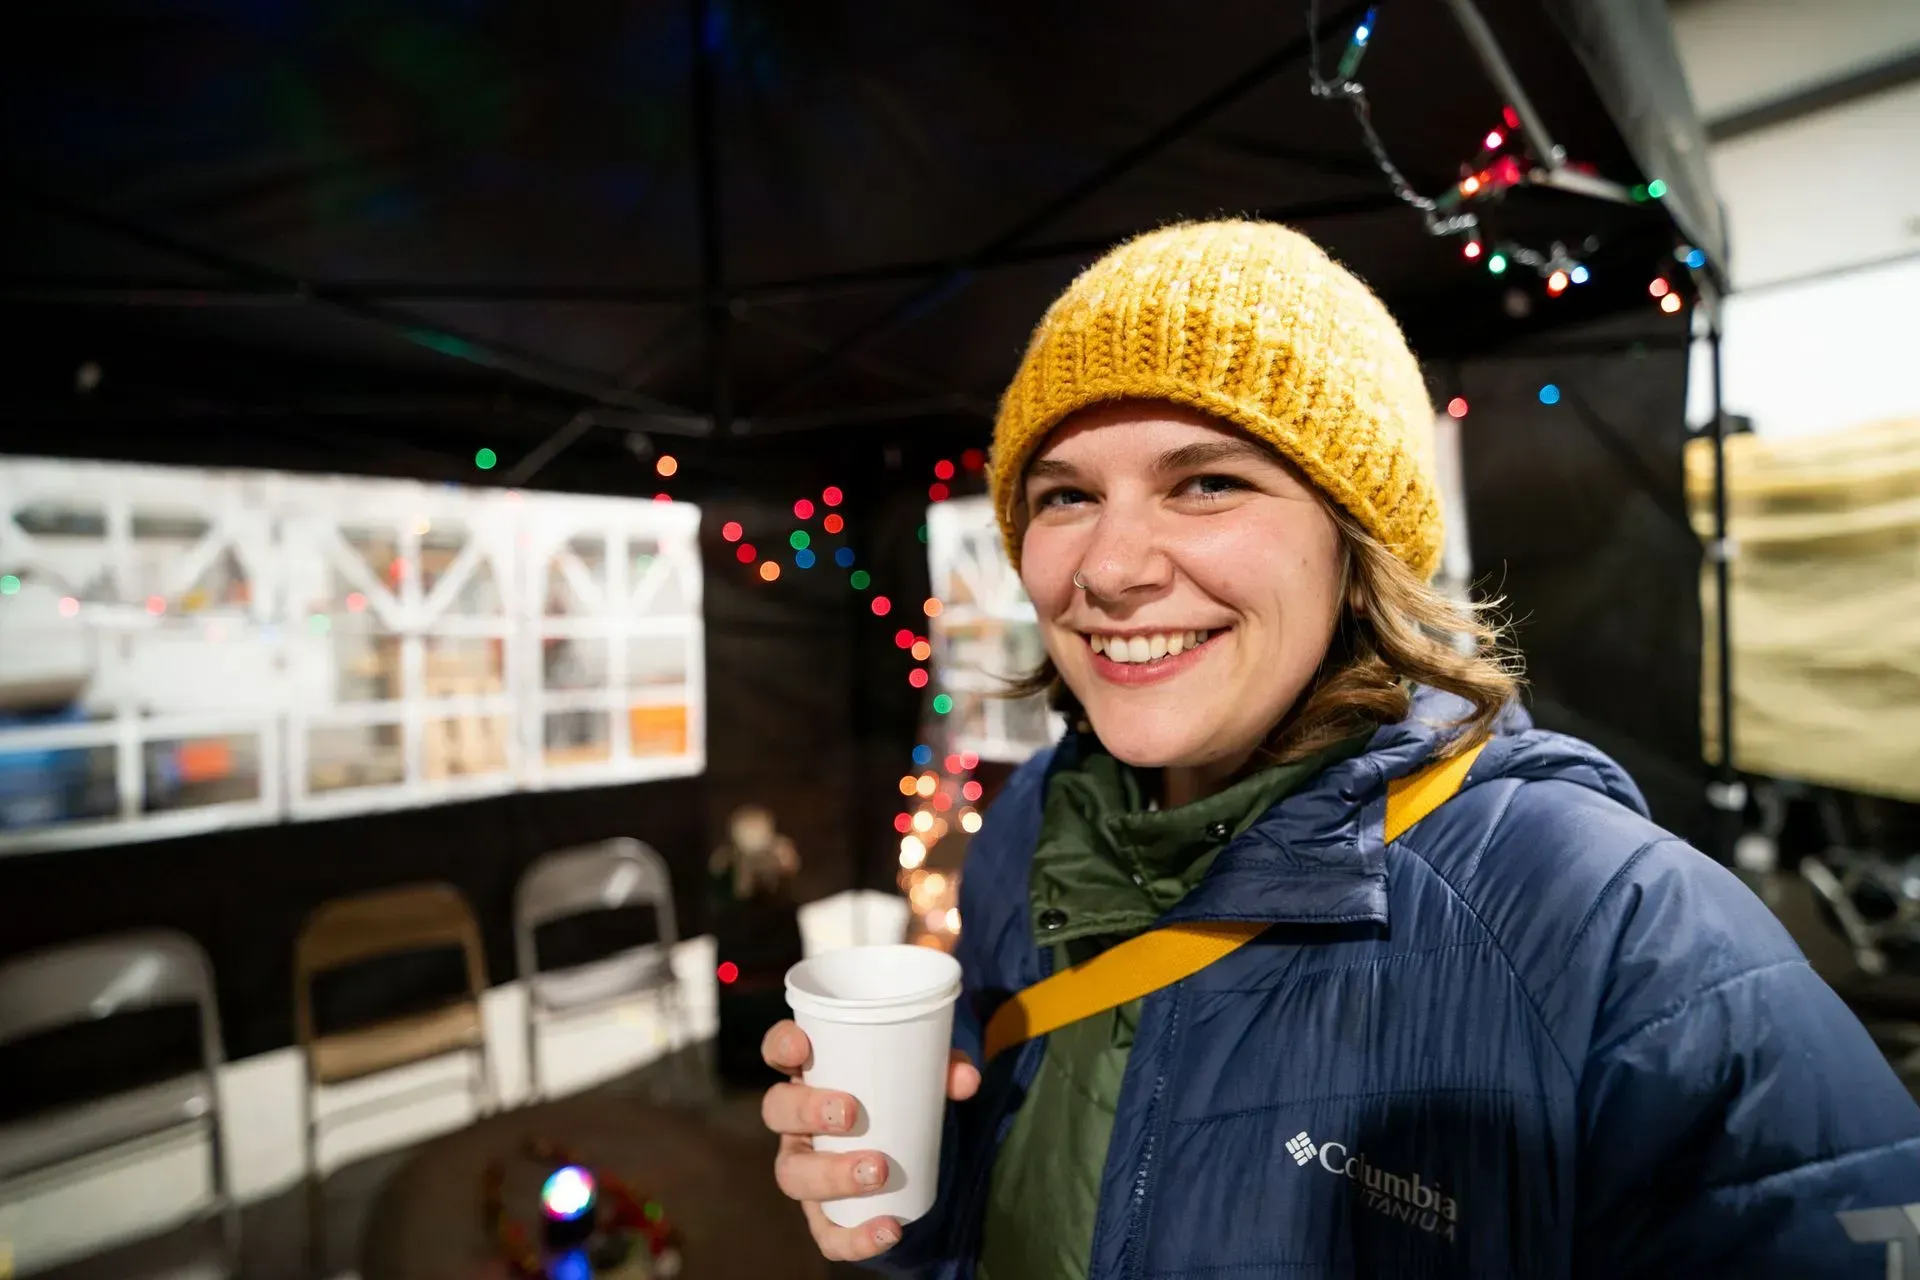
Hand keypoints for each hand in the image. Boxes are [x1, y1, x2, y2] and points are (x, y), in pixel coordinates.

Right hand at [761, 1019, 980, 1260]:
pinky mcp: (823, 1213)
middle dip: (807, 1111)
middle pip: (777, 1111)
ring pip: (792, 1173)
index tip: (801, 1046)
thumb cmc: (901, 1097)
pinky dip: (854, 1237)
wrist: (911, 1156)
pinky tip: (887, 1230)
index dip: (781, 1045)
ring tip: (877, 1171)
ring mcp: (805, 1167)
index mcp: (812, 1074)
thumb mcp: (924, 1075)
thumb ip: (944, 1069)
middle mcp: (797, 1121)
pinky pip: (826, 1232)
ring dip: (831, 1174)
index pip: (779, 1051)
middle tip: (850, 1114)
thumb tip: (966, 1080)